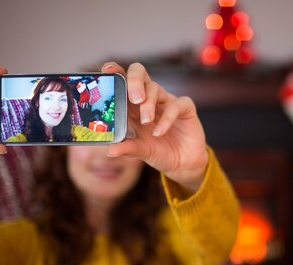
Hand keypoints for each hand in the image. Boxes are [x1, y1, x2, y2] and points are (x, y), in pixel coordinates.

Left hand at [101, 62, 208, 192]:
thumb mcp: (141, 151)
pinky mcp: (185, 108)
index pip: (122, 81)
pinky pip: (176, 105)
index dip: (115, 72)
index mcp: (133, 105)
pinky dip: (167, 118)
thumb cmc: (160, 152)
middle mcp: (149, 99)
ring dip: (148, 104)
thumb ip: (127, 148)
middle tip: (134, 99)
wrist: (183, 164)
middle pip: (139, 73)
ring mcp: (167, 102)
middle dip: (134, 80)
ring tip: (146, 122)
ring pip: (155, 88)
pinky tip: (159, 132)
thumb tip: (110, 150)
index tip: (107, 71)